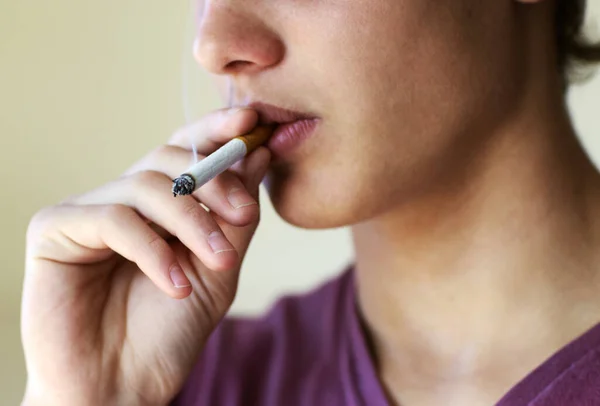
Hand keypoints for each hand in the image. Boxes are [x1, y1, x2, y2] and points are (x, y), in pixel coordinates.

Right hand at [21, 108, 269, 405]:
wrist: (122, 388)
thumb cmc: (168, 332)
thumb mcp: (219, 268)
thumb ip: (235, 216)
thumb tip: (258, 154)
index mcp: (157, 206)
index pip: (185, 150)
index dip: (216, 130)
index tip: (253, 122)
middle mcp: (121, 201)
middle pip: (168, 159)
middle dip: (214, 181)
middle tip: (244, 214)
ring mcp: (87, 211)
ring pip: (145, 186)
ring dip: (191, 222)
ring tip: (217, 261)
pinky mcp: (54, 229)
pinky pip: (113, 219)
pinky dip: (153, 250)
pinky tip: (175, 286)